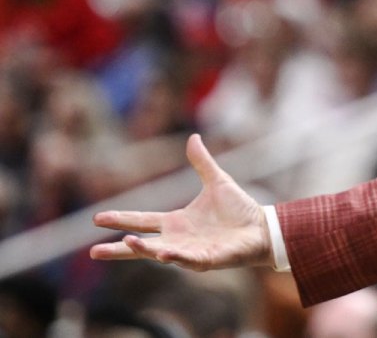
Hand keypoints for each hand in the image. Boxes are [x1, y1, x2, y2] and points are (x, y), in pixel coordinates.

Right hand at [90, 134, 271, 270]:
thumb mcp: (217, 181)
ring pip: (160, 253)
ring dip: (144, 250)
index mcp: (176, 222)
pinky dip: (176, 257)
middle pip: (142, 246)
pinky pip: (188, 260)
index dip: (121, 219)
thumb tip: (193, 137)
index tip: (97, 218)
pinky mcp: (206, 260)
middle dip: (119, 249)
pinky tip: (164, 253)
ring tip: (127, 243)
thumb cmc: (238, 209)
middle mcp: (178, 239)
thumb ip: (202, 162)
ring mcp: (190, 251)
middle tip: (93, 252)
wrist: (262, 227)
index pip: (142, 221)